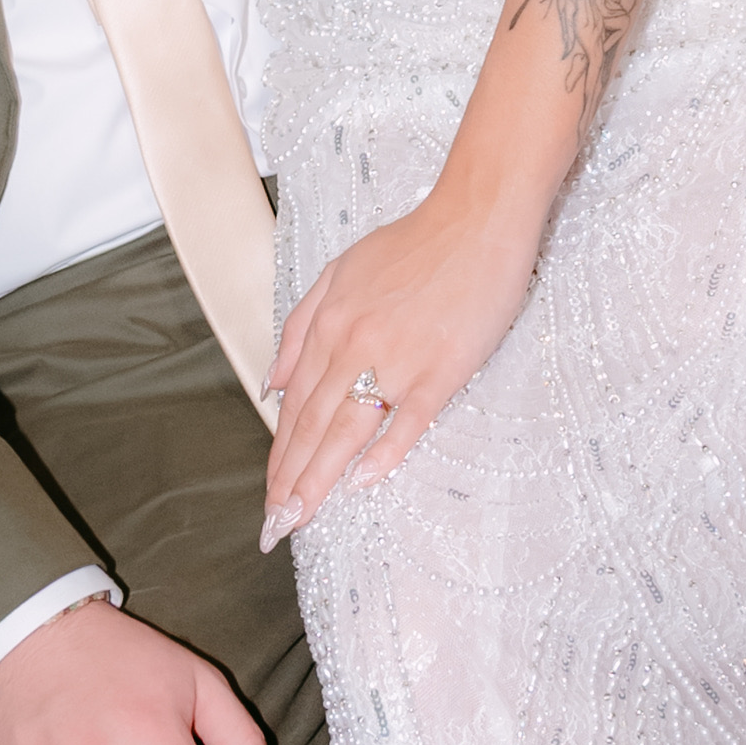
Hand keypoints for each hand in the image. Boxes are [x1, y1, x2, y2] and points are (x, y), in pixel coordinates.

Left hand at [264, 189, 540, 542]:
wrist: (475, 219)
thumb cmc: (414, 244)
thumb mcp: (340, 272)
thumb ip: (300, 326)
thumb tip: (272, 380)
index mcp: (328, 323)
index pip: (293, 404)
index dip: (279, 453)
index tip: (270, 491)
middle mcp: (353, 344)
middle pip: (311, 425)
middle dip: (290, 480)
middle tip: (276, 525)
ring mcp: (397, 359)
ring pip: (346, 431)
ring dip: (319, 479)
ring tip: (301, 517)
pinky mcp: (441, 368)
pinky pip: (407, 420)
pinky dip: (383, 453)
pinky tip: (362, 482)